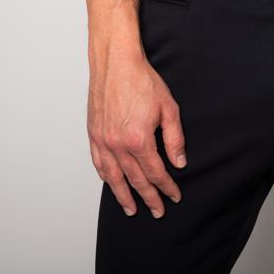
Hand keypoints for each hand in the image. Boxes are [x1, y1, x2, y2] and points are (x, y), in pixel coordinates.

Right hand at [87, 51, 186, 217]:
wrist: (116, 63)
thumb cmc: (142, 81)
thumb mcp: (169, 109)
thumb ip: (174, 139)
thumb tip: (179, 162)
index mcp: (138, 140)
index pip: (155, 172)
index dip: (166, 187)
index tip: (174, 196)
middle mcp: (117, 144)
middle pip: (135, 179)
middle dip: (148, 198)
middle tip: (157, 211)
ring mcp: (103, 140)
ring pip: (113, 177)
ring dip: (123, 195)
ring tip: (131, 209)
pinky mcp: (94, 133)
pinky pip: (98, 162)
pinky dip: (105, 176)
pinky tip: (111, 183)